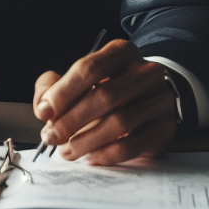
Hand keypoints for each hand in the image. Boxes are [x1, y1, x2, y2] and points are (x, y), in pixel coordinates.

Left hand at [32, 39, 176, 165]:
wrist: (153, 93)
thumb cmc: (109, 84)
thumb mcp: (82, 76)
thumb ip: (54, 86)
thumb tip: (44, 108)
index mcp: (121, 52)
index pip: (89, 69)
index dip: (63, 92)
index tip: (44, 112)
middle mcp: (145, 72)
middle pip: (105, 97)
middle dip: (71, 120)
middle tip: (51, 136)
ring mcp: (159, 100)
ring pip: (120, 123)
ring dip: (86, 141)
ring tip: (66, 151)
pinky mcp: (165, 128)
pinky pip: (133, 145)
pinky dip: (107, 154)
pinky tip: (90, 157)